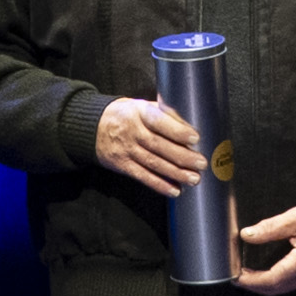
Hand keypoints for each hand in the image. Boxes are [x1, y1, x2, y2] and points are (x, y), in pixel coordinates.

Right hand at [95, 94, 212, 194]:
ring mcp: (126, 150)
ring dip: (175, 173)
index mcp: (139, 112)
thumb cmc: (128, 114)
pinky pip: (142, 176)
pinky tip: (175, 190)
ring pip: (153, 163)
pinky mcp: (122, 165)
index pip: (159, 121)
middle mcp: (132, 131)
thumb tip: (191, 125)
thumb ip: (165, 113)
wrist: (94, 126)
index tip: (195, 138)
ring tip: (194, 178)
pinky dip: (160, 185)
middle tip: (201, 163)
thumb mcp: (143, 105)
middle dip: (182, 156)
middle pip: (158, 146)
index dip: (177, 130)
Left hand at [230, 202, 295, 295]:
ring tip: (244, 275)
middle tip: (235, 276)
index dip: (253, 280)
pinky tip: (260, 274)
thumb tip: (247, 235)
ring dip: (260, 286)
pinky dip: (270, 283)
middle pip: (275, 288)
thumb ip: (270, 227)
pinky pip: (286, 285)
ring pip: (280, 289)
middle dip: (253, 285)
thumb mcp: (295, 217)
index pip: (274, 278)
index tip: (237, 275)